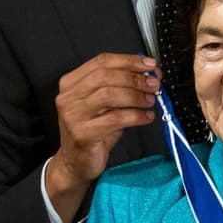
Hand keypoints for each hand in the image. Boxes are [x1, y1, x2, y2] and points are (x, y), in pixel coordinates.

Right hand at [48, 54, 159, 221]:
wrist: (76, 162)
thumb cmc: (94, 129)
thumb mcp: (105, 103)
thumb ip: (121, 86)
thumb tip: (150, 74)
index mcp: (71, 83)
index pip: (101, 62)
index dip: (129, 61)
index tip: (150, 65)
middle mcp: (68, 97)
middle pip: (105, 76)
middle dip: (134, 78)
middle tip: (154, 84)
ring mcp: (73, 115)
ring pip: (109, 95)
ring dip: (136, 96)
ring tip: (151, 101)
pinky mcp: (83, 134)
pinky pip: (115, 118)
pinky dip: (136, 115)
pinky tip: (147, 117)